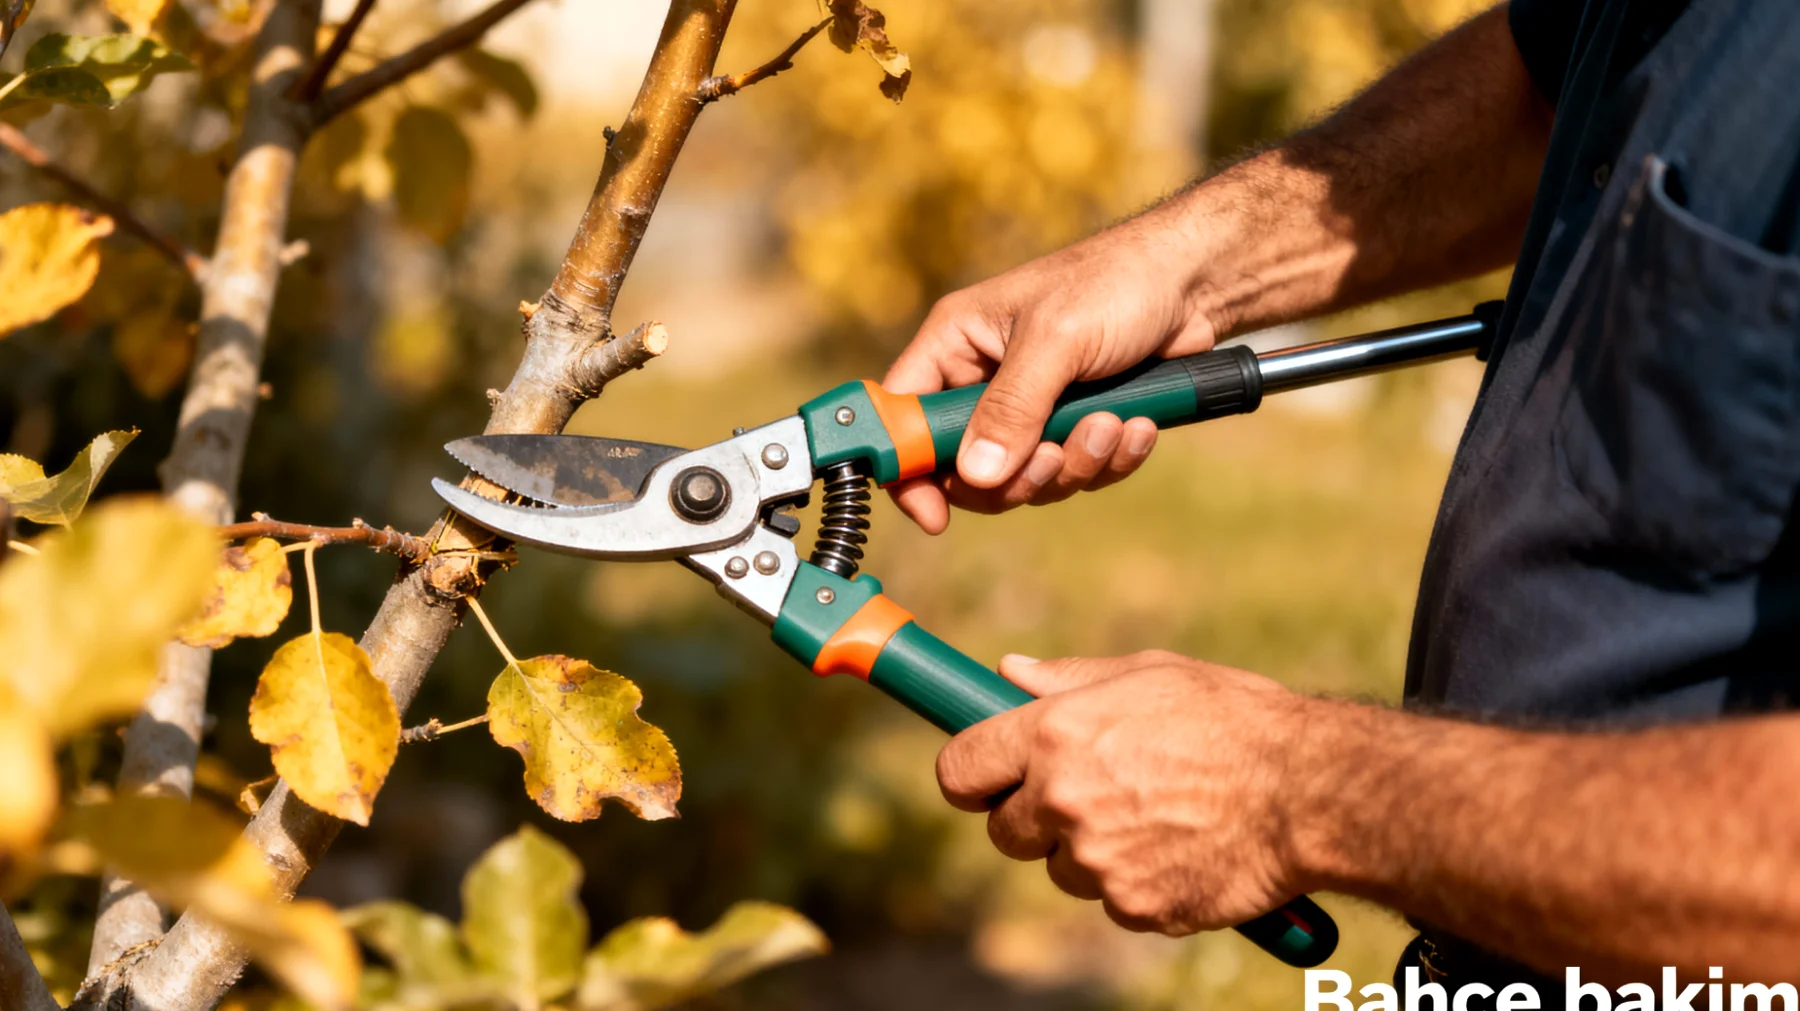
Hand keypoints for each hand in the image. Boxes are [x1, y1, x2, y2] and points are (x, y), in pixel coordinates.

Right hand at [881, 221, 1219, 532]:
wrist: (1195, 280)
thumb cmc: (1116, 282)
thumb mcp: (1057, 339)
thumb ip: (1012, 407)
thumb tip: (976, 476)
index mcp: (956, 344)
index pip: (902, 417)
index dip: (907, 469)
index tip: (936, 515)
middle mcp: (984, 380)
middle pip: (965, 469)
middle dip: (1017, 477)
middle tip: (1054, 458)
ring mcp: (1031, 408)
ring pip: (1027, 479)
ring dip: (1075, 465)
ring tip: (1111, 425)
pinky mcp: (1076, 425)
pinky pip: (1076, 473)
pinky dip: (1109, 460)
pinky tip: (1137, 428)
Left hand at [936, 651, 1315, 934]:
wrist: (1310, 792)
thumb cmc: (1233, 718)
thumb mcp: (1148, 674)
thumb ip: (1067, 680)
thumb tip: (1007, 674)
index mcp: (1055, 733)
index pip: (959, 769)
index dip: (971, 775)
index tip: (987, 777)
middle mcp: (1063, 799)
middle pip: (1003, 830)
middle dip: (1034, 818)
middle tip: (1089, 795)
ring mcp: (1096, 861)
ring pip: (1061, 869)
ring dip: (1090, 852)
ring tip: (1156, 816)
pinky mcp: (1134, 908)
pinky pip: (1113, 901)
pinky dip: (1139, 884)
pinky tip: (1182, 849)